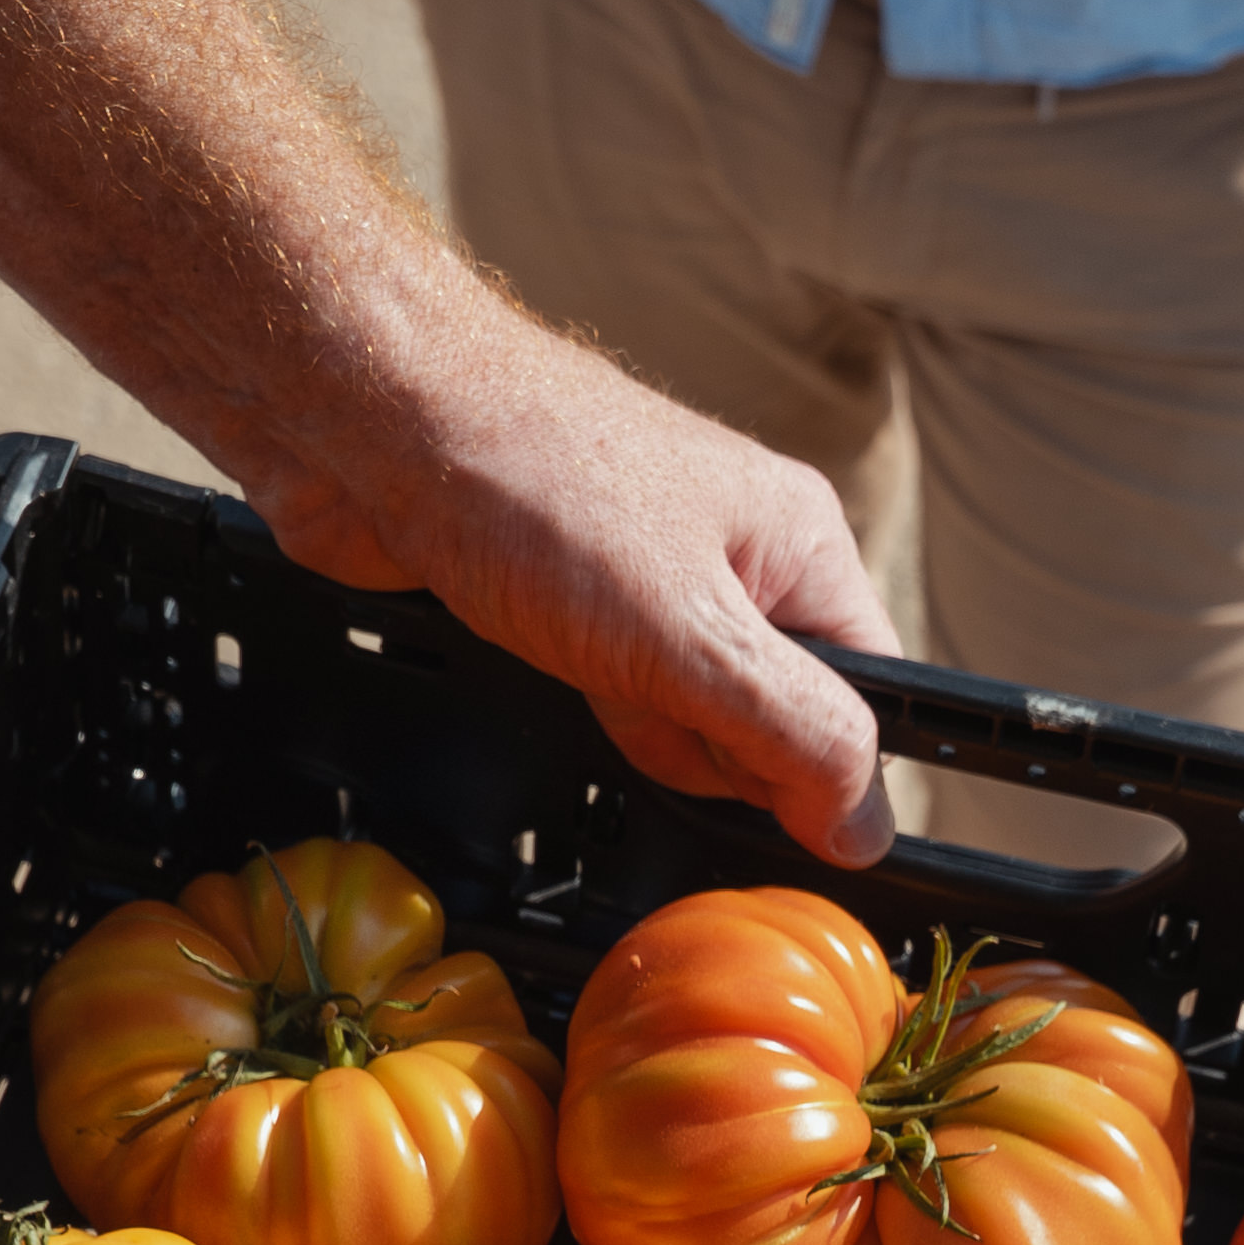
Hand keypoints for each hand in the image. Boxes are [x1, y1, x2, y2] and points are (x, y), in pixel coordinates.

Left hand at [275, 298, 901, 869]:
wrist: (375, 423)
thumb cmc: (535, 487)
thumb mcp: (693, 635)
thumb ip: (792, 732)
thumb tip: (868, 822)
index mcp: (800, 547)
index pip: (867, 701)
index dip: (817, 768)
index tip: (753, 785)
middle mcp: (738, 560)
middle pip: (771, 725)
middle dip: (705, 746)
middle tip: (642, 688)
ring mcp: (653, 583)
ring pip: (682, 718)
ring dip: (634, 726)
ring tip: (579, 657)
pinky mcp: (577, 605)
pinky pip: (609, 697)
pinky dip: (579, 708)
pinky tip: (540, 662)